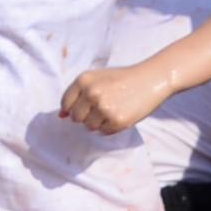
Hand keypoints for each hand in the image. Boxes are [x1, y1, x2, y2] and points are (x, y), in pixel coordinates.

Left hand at [58, 60, 172, 134]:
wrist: (150, 80)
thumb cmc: (122, 79)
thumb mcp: (97, 78)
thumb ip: (77, 94)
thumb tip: (61, 117)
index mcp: (84, 80)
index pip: (66, 103)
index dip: (74, 107)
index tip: (86, 105)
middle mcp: (91, 93)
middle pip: (76, 118)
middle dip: (86, 116)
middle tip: (103, 106)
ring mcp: (104, 108)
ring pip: (89, 127)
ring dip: (98, 122)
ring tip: (113, 109)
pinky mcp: (116, 121)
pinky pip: (103, 132)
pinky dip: (110, 127)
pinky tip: (121, 113)